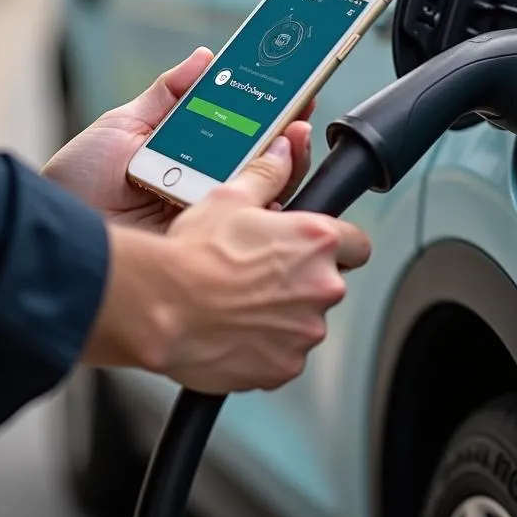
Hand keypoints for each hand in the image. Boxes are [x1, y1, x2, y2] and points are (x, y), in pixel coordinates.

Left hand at [42, 47, 313, 232]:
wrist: (55, 229)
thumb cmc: (79, 181)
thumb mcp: (124, 125)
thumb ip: (167, 93)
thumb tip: (205, 58)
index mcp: (192, 156)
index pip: (243, 130)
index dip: (271, 110)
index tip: (294, 85)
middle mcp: (207, 187)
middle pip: (265, 160)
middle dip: (292, 131)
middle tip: (303, 107)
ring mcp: (210, 217)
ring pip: (268, 191)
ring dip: (291, 162)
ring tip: (296, 135)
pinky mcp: (209, 246)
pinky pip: (252, 228)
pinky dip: (272, 207)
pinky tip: (279, 183)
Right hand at [83, 134, 371, 391]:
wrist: (159, 306)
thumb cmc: (192, 252)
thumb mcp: (230, 196)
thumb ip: (269, 173)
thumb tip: (285, 148)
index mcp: (316, 240)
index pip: (356, 244)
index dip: (336, 245)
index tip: (315, 249)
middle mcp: (321, 286)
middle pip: (328, 283)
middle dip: (303, 280)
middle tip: (261, 274)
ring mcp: (305, 331)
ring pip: (305, 322)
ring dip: (283, 315)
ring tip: (239, 302)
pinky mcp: (284, 367)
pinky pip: (283, 355)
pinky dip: (265, 346)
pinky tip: (233, 328)